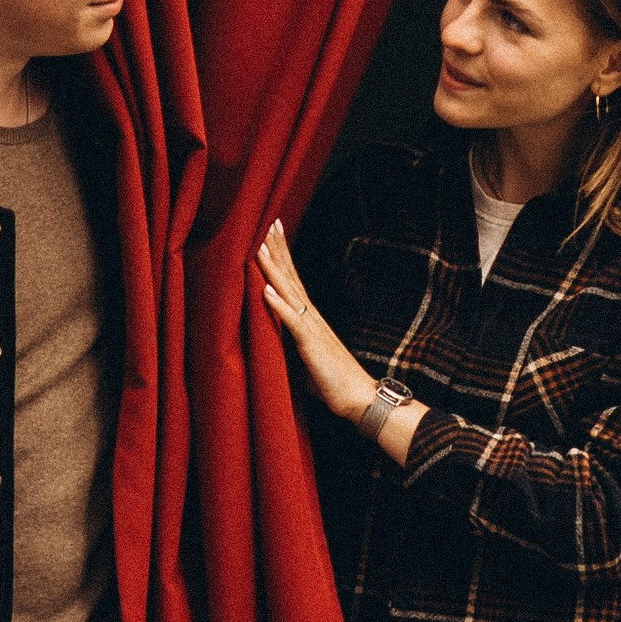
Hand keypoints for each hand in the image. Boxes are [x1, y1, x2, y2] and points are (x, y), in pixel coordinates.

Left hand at [256, 220, 377, 427]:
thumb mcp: (306, 359)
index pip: (293, 281)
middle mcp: (311, 317)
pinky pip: (292, 322)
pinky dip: (278, 304)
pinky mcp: (311, 345)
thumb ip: (291, 345)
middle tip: (268, 223)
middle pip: (291, 277)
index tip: (272, 235)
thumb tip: (275, 342)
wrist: (359, 399)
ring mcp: (312, 329)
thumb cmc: (333, 382)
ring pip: (289, 292)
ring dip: (274, 269)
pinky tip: (266, 289)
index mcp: (309, 319)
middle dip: (279, 250)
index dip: (282, 258)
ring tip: (261, 246)